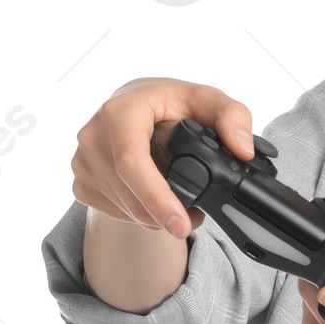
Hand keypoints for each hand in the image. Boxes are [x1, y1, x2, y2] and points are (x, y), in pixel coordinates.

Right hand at [72, 76, 253, 238]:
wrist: (132, 111)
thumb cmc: (169, 105)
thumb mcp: (207, 100)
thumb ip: (233, 116)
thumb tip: (243, 149)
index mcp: (120, 111)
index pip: (132, 162)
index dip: (157, 196)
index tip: (180, 223)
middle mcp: (93, 136)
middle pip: (132, 195)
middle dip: (168, 212)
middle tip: (194, 212)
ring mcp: (82, 162)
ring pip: (127, 210)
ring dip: (157, 216)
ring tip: (176, 196)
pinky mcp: (81, 184)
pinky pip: (117, 214)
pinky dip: (142, 214)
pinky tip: (153, 193)